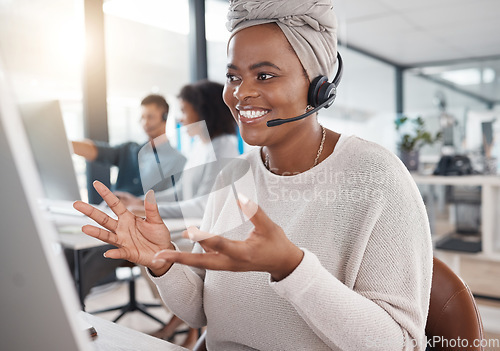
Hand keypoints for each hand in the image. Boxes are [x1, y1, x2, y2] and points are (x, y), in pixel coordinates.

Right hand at [73, 181, 173, 275]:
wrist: (163, 251)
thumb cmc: (158, 235)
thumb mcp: (156, 220)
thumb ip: (151, 208)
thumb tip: (150, 193)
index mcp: (128, 218)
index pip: (115, 204)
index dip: (106, 194)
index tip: (96, 184)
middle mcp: (122, 228)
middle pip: (104, 219)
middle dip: (90, 212)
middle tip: (77, 204)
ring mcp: (123, 240)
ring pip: (106, 235)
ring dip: (96, 232)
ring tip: (85, 228)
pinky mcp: (128, 252)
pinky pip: (119, 252)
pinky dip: (114, 253)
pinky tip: (108, 253)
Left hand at [153, 194, 303, 280]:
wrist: (282, 264)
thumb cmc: (277, 243)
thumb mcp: (270, 226)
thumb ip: (254, 212)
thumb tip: (240, 196)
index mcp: (243, 253)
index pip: (220, 244)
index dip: (204, 237)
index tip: (189, 231)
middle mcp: (231, 263)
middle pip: (201, 262)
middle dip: (179, 260)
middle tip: (159, 257)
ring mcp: (228, 266)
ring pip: (201, 264)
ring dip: (181, 260)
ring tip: (162, 255)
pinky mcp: (226, 265)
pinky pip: (206, 261)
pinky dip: (192, 257)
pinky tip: (184, 246)